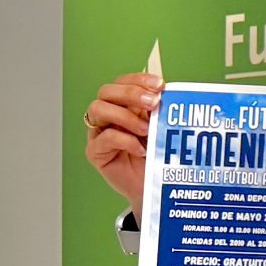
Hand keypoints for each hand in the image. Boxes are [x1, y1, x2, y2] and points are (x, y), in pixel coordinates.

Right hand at [84, 70, 161, 214]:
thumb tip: (169, 93)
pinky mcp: (95, 152)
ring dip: (124, 115)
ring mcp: (98, 132)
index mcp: (123, 105)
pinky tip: (141, 149)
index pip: (122, 82)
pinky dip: (125, 140)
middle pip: (106, 91)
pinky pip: (104, 139)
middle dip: (130, 93)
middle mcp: (108, 115)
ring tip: (146, 129)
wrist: (154, 186)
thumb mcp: (162, 128)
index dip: (138, 80)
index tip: (160, 85)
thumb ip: (160, 111)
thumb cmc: (157, 156)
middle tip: (153, 103)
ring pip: (97, 109)